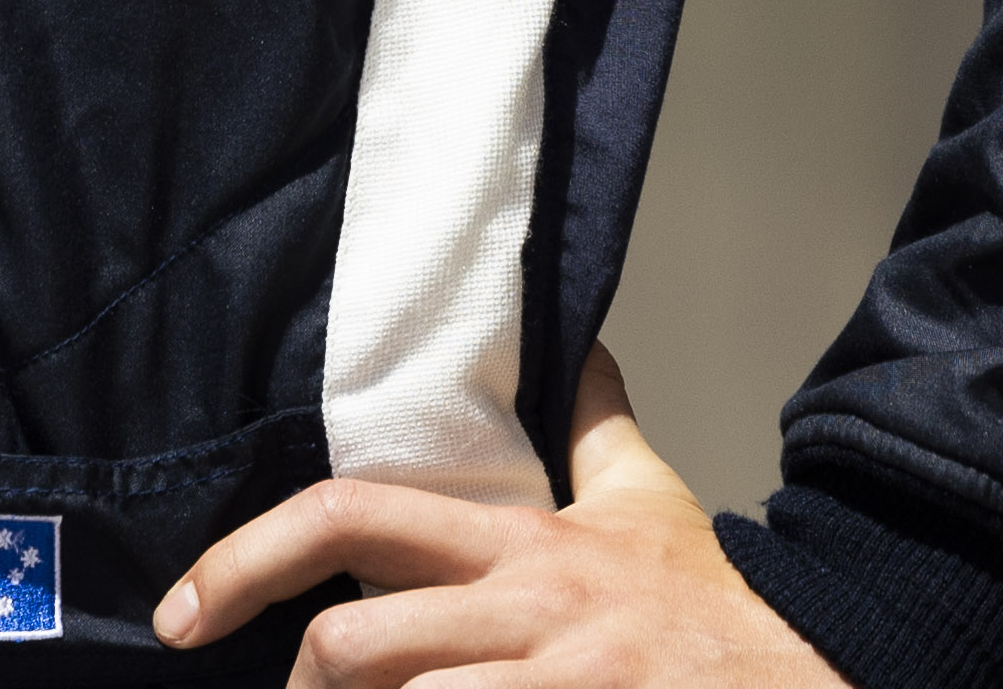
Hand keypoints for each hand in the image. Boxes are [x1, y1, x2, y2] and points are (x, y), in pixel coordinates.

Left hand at [160, 350, 830, 681]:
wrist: (821, 680)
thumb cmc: (717, 613)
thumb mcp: (650, 503)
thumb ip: (594, 428)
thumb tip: (580, 346)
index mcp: (521, 543)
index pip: (349, 516)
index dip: (245, 561)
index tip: (182, 614)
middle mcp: (527, 612)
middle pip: (354, 645)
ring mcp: (555, 687)